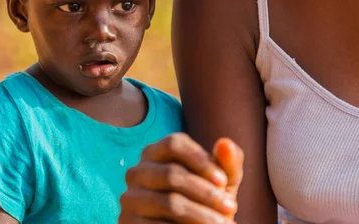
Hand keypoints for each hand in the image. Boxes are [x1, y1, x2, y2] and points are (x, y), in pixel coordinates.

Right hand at [119, 133, 242, 223]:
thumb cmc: (205, 202)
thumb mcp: (220, 185)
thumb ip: (227, 164)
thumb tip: (225, 143)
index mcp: (155, 152)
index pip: (173, 144)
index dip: (200, 160)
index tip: (223, 182)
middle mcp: (137, 172)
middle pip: (171, 173)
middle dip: (206, 193)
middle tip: (231, 208)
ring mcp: (130, 197)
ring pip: (169, 202)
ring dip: (202, 215)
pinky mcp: (127, 222)